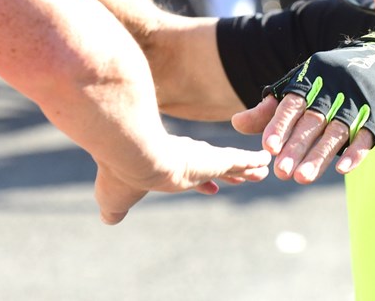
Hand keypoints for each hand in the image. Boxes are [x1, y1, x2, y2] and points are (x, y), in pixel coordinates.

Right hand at [93, 134, 270, 224]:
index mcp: (166, 169)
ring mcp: (201, 160)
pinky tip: (266, 162)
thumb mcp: (115, 198)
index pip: (189, 177)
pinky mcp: (215, 159)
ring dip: (247, 169)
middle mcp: (186, 162)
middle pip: (214, 169)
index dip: (202, 183)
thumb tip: (107, 219)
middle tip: (246, 178)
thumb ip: (115, 208)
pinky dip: (253, 161)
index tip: (213, 188)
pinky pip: (241, 160)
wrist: (134, 155)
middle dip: (230, 174)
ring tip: (263, 171)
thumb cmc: (122, 175)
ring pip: (230, 165)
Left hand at [231, 30, 374, 182]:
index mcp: (312, 82)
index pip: (293, 104)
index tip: (268, 147)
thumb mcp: (302, 88)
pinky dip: (355, 152)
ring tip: (302, 178)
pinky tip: (342, 169)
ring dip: (320, 155)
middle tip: (281, 172)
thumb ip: (271, 109)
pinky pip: (367, 135)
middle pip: (313, 121)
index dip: (280, 125)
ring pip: (336, 132)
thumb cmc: (330, 82)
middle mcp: (333, 91)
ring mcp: (357, 104)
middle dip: (297, 146)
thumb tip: (236, 123)